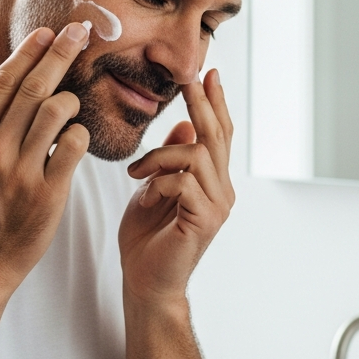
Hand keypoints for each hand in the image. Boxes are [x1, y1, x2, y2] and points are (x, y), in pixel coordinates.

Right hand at [0, 23, 90, 304]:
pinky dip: (80, 135)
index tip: (49, 33)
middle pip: (33, 88)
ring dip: (71, 99)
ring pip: (56, 113)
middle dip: (61, 53)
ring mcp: (20, 173)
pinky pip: (73, 149)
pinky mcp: (46, 196)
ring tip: (74, 100)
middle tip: (81, 32)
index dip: (29, 52)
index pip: (2, 82)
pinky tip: (78, 136)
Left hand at [119, 69, 234, 304]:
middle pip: (217, 136)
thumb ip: (170, 161)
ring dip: (160, 157)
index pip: (219, 134)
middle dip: (203, 104)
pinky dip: (158, 182)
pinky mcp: (205, 219)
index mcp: (212, 181)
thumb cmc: (146, 241)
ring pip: (196, 155)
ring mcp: (217, 205)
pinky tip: (144, 197)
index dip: (215, 102)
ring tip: (137, 174)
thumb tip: (184, 126)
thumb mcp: (153, 189)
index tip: (207, 73)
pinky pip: (183, 181)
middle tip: (190, 78)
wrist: (146, 284)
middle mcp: (222, 190)